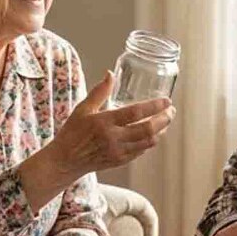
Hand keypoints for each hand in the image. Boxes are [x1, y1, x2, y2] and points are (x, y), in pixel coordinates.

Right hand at [20, 71, 174, 210]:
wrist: (65, 161)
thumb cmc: (72, 133)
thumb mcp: (82, 109)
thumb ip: (99, 92)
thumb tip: (110, 74)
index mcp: (104, 122)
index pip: (136, 113)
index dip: (154, 106)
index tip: (166, 101)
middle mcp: (113, 138)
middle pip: (147, 129)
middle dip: (164, 120)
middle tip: (171, 111)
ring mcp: (118, 152)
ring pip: (148, 142)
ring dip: (161, 131)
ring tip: (166, 121)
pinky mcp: (120, 161)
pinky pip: (141, 151)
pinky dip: (150, 142)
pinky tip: (153, 134)